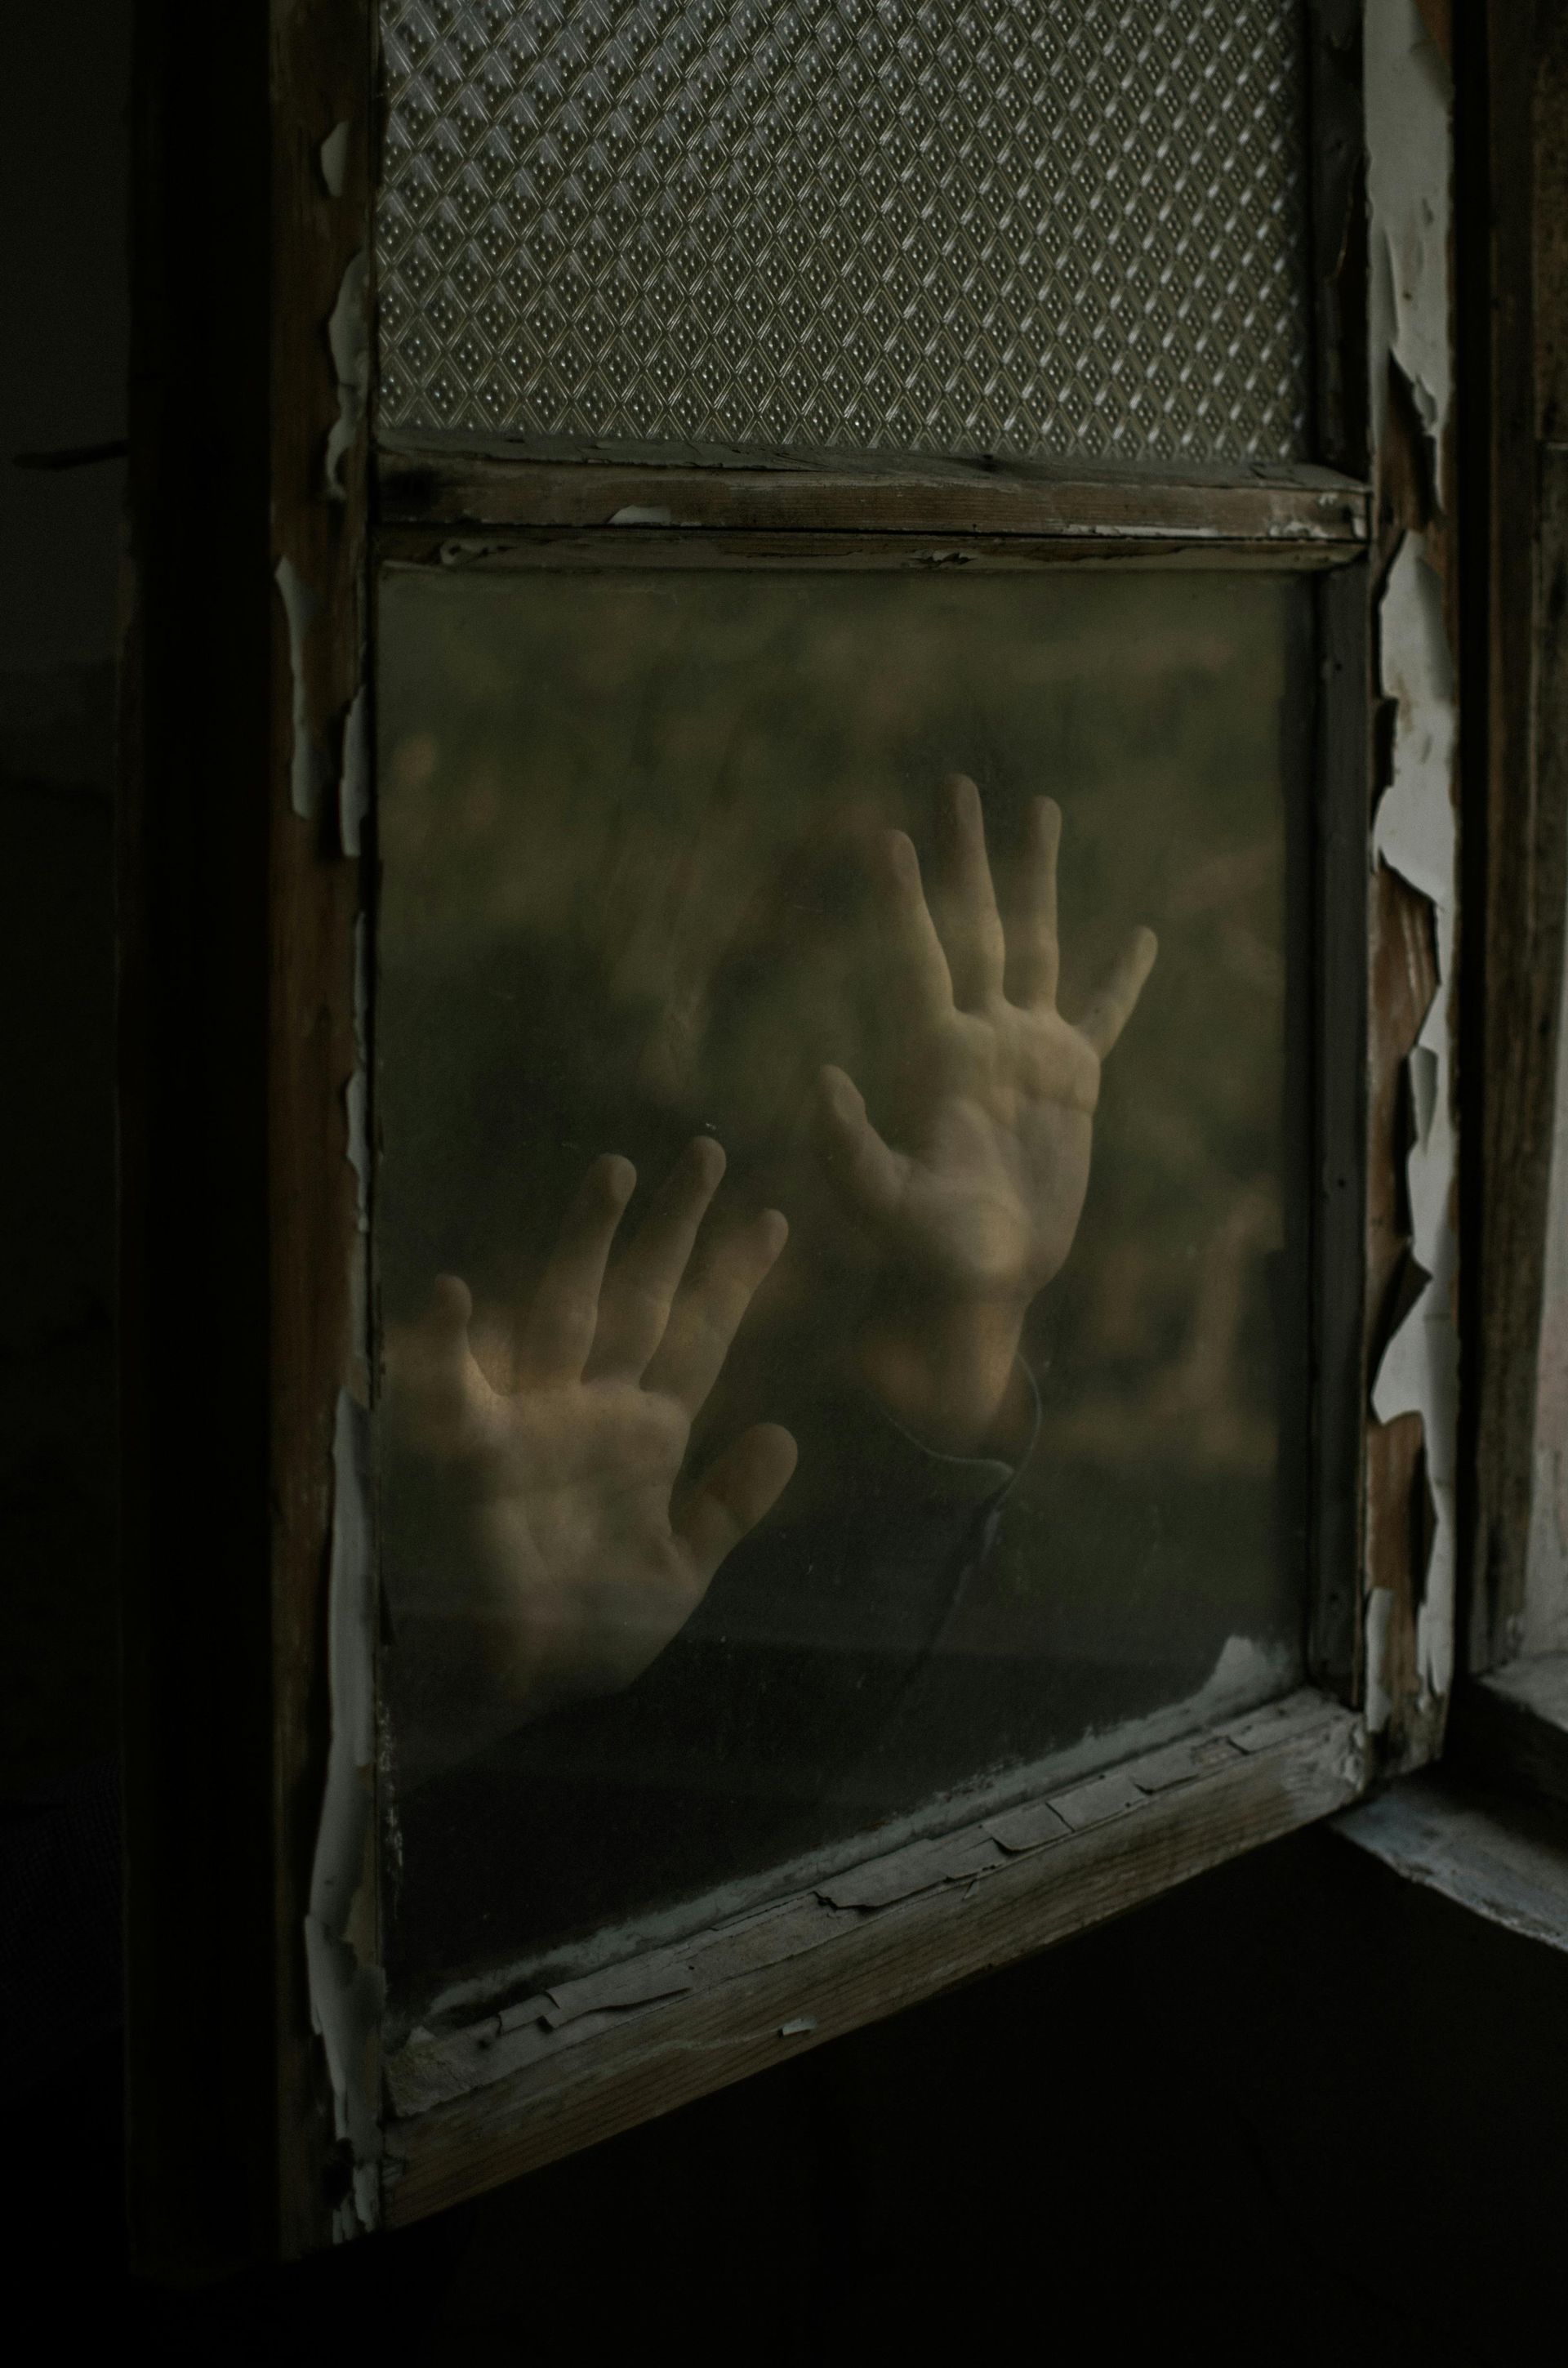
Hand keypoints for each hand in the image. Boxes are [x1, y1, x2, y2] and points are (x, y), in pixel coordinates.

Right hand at [385, 1140, 796, 1754]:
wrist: (500, 1686)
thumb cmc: (578, 1635)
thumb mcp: (676, 1574)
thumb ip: (727, 1508)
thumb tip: (784, 1434)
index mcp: (645, 1437)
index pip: (700, 1337)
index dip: (734, 1278)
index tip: (773, 1217)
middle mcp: (591, 1409)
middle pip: (641, 1297)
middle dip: (674, 1228)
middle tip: (710, 1150)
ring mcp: (533, 1419)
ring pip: (566, 1308)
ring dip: (584, 1242)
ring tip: (615, 1169)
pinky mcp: (471, 1450)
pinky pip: (452, 1389)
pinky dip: (445, 1339)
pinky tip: (453, 1287)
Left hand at [817, 774, 1155, 1453]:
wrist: (980, 1284)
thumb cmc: (924, 1254)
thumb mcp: (881, 1203)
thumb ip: (849, 1148)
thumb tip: (821, 1077)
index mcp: (934, 1054)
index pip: (917, 956)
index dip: (904, 899)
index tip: (886, 837)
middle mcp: (979, 1037)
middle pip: (976, 924)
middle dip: (966, 857)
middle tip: (954, 785)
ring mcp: (1027, 1055)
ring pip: (1039, 944)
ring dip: (1038, 878)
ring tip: (1038, 809)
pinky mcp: (1073, 1085)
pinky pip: (1105, 1018)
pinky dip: (1122, 979)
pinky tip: (1140, 935)